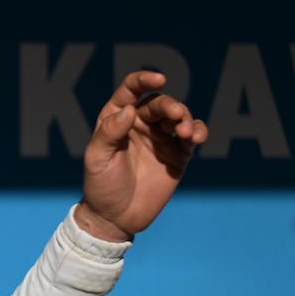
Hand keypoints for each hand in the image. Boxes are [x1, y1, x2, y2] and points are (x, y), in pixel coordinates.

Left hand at [74, 70, 207, 241]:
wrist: (116, 217)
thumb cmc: (101, 186)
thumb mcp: (97, 159)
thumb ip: (109, 133)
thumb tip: (129, 109)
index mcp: (117, 119)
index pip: (131, 91)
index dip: (144, 80)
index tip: (159, 79)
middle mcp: (140, 124)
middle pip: (160, 104)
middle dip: (171, 106)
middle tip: (176, 116)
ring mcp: (160, 139)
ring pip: (179, 117)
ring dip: (186, 119)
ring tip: (184, 133)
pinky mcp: (177, 154)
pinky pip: (191, 136)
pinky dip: (197, 131)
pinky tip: (196, 137)